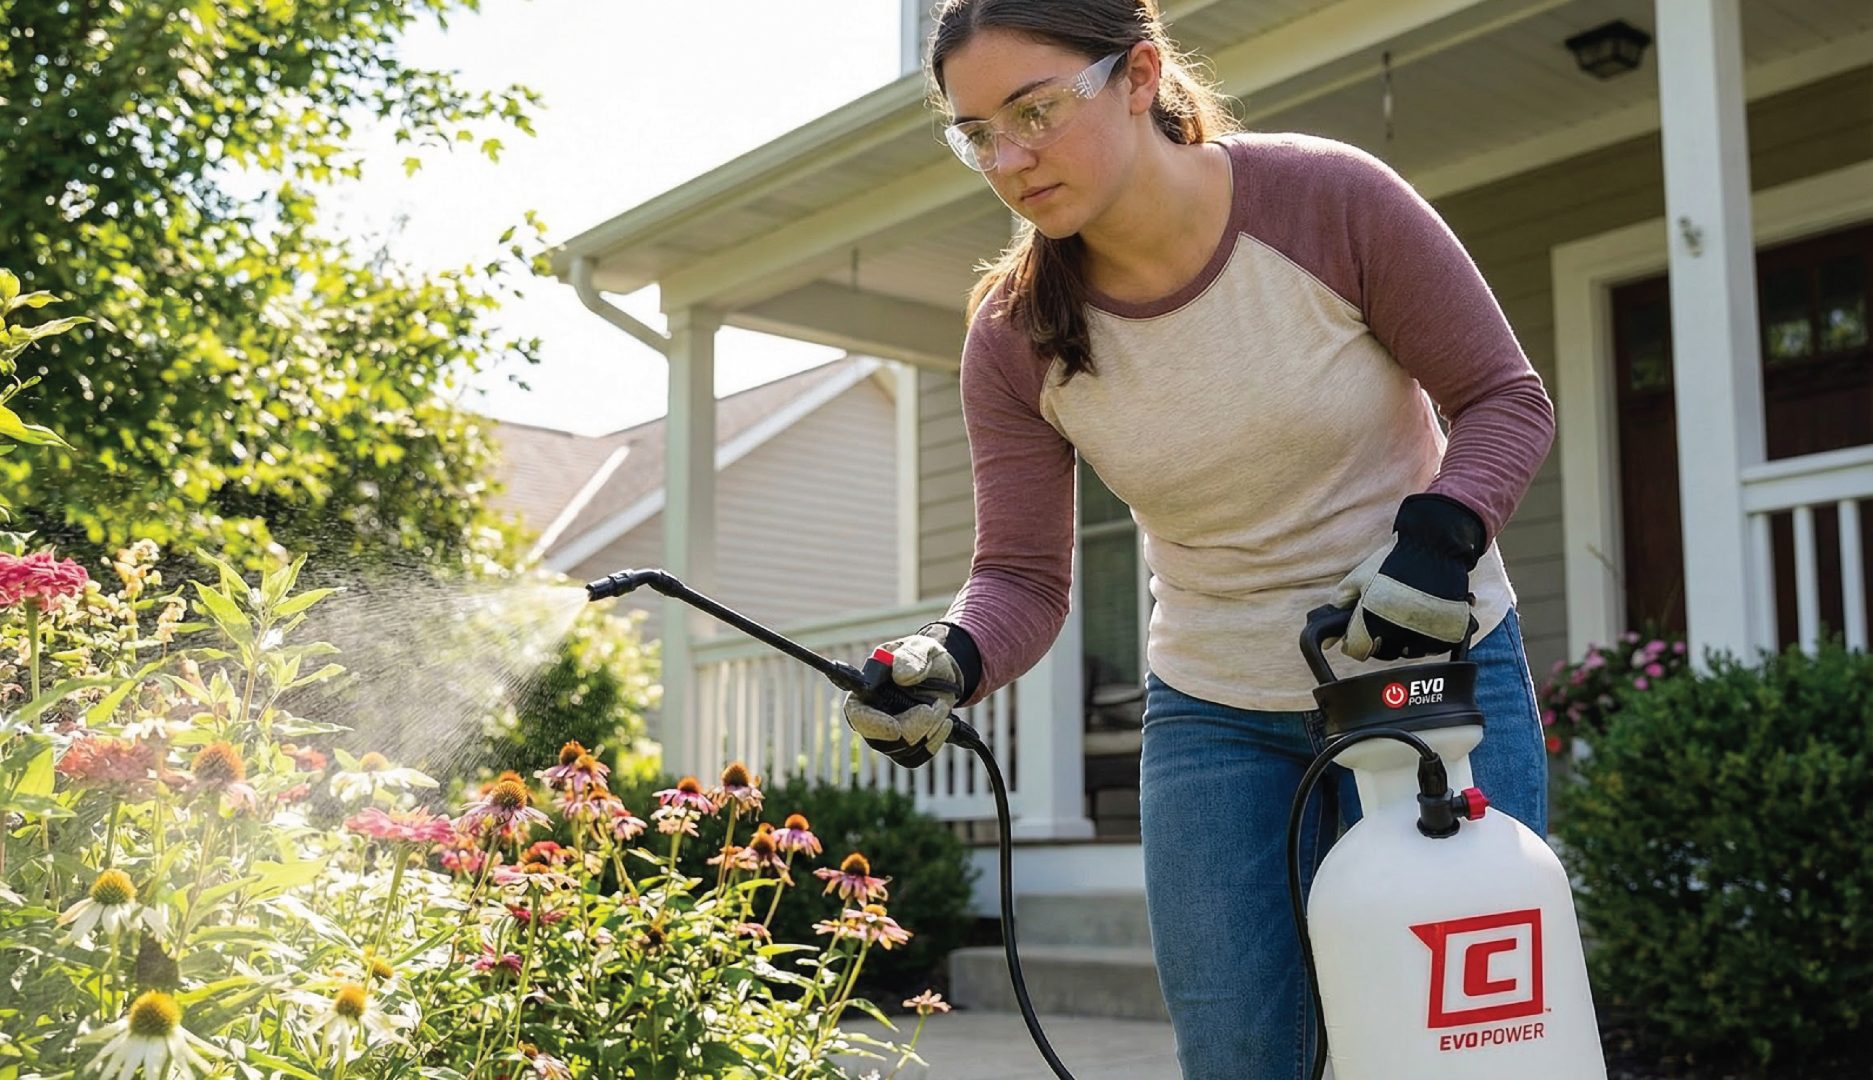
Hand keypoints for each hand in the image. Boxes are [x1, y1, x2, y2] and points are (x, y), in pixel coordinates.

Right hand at [841, 633, 962, 768]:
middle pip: (882, 741)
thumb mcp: (921, 647)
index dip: (872, 725)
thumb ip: (911, 657)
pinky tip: (945, 723)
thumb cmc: (923, 656)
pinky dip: (934, 743)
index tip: (896, 728)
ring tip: (942, 706)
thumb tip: (902, 676)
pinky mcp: (904, 746)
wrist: (941, 671)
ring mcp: (886, 734)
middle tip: (936, 708)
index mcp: (866, 689)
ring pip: (901, 752)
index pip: (856, 714)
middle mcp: (872, 716)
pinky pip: (914, 757)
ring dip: (929, 732)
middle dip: (914, 728)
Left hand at [1333, 494, 1485, 660]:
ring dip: (1404, 639)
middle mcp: (1397, 633)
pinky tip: (1424, 618)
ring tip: (1406, 615)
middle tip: (1385, 617)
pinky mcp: (1446, 632)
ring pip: (1409, 652)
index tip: (1359, 631)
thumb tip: (1327, 639)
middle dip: (1379, 639)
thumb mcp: (1357, 579)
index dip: (1355, 640)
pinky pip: (1433, 647)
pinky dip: (1428, 638)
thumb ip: (1339, 607)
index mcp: (1371, 621)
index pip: (1356, 649)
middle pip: (1382, 652)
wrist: (1432, 547)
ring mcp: (1424, 634)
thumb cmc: (1391, 560)